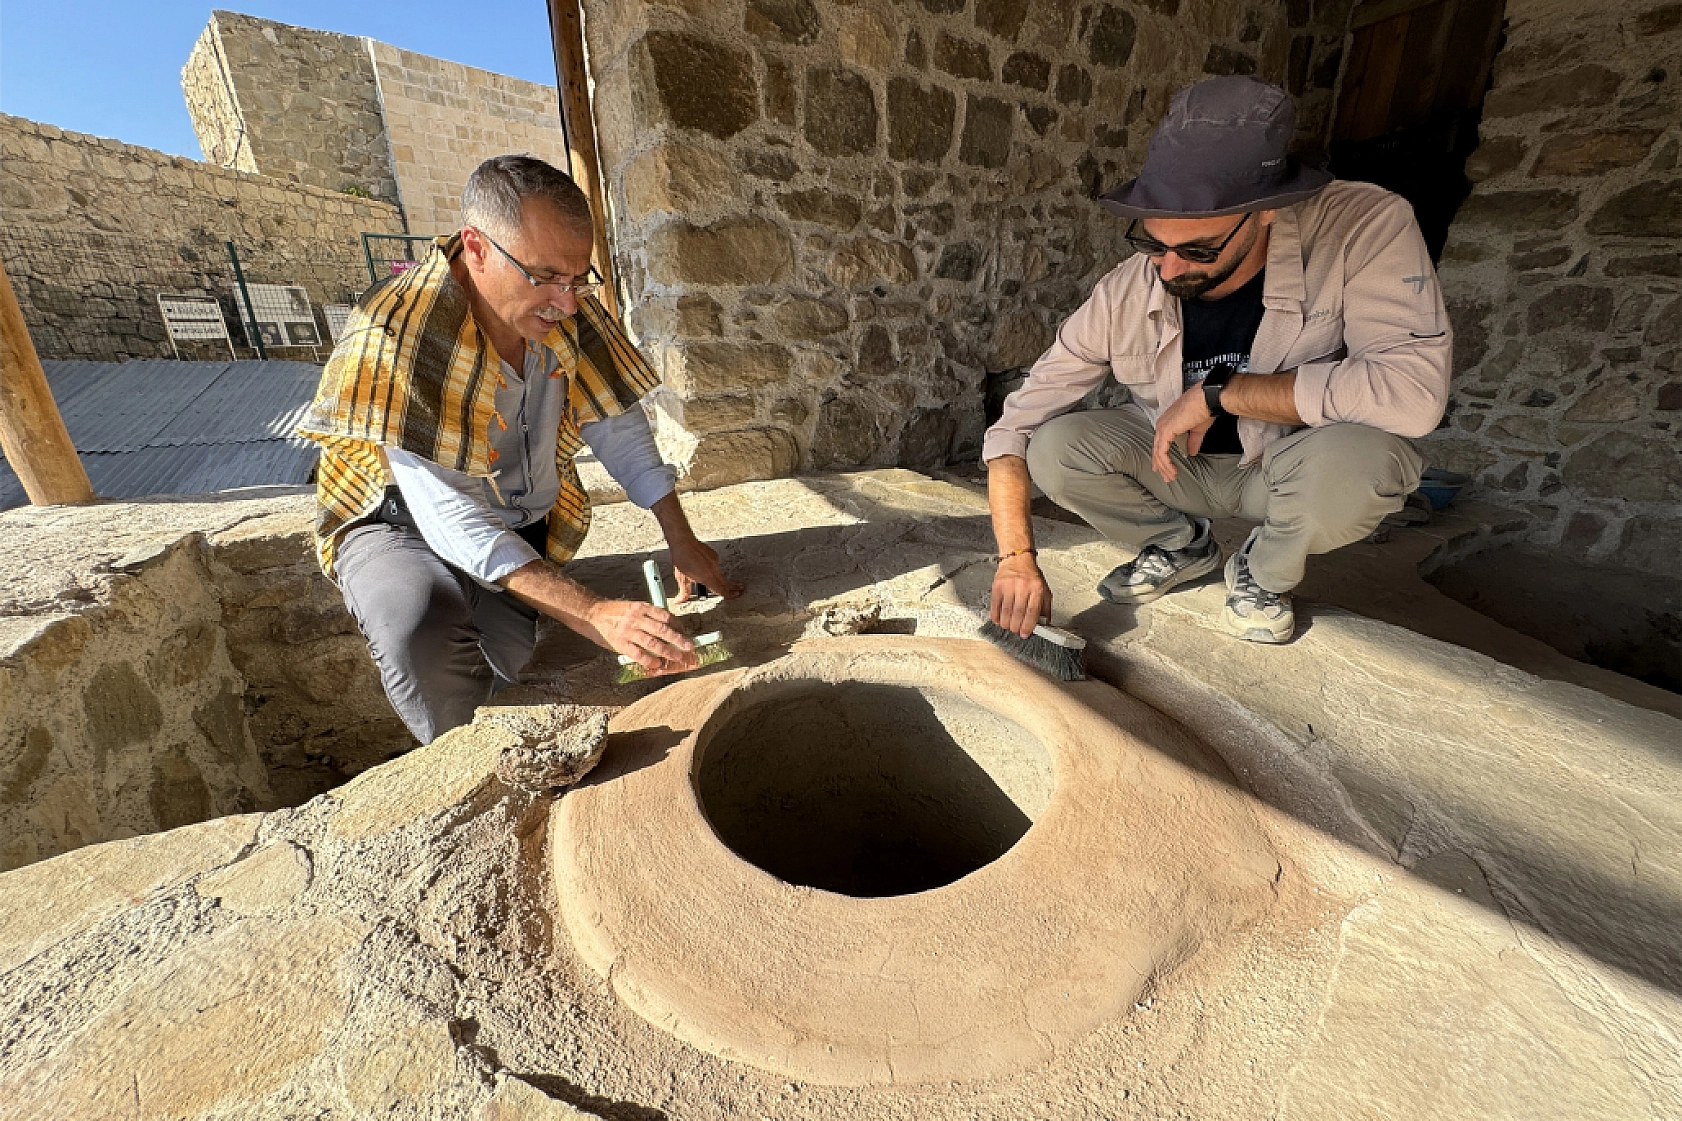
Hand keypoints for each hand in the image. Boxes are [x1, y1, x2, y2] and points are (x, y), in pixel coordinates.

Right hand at [580, 599, 697, 675]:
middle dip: (678, 639)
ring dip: (668, 651)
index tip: (685, 632)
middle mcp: (637, 618)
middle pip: (663, 630)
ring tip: (679, 658)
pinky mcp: (621, 644)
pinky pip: (639, 654)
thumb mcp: (632, 607)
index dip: (677, 625)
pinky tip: (658, 664)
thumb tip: (667, 626)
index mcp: (641, 607)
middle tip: (689, 647)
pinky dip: (650, 660)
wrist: (592, 614)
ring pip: (653, 643)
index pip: (664, 616)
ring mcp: (629, 632)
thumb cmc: (614, 612)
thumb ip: (647, 615)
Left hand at [668, 535, 743, 602]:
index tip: (736, 595)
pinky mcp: (714, 555)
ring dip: (718, 578)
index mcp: (706, 577)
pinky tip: (703, 566)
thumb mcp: (681, 578)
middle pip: (725, 582)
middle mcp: (713, 570)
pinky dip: (711, 568)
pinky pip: (715, 565)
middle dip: (733, 587)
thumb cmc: (682, 558)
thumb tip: (680, 600)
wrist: (683, 541)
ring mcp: (715, 561)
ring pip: (719, 573)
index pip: (721, 589)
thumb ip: (684, 591)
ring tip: (709, 578)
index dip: (729, 594)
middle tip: (738, 590)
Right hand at [990, 553, 1052, 637]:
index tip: (1025, 633)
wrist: (1017, 560)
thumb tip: (1045, 625)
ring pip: (1006, 612)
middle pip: (1018, 613)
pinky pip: (995, 606)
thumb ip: (1045, 608)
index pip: (1032, 611)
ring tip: (1008, 626)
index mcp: (1036, 589)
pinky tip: (999, 619)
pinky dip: (996, 616)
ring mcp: (1009, 586)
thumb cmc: (1031, 576)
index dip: (1028, 625)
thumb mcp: (1044, 589)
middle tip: (1016, 630)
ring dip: (1006, 623)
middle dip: (1016, 627)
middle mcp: (1023, 587)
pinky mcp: (997, 586)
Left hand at [1151, 387, 1216, 483]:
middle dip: (1161, 466)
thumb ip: (1192, 442)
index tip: (1165, 470)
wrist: (1206, 399)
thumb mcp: (1197, 429)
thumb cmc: (1203, 409)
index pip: (1160, 444)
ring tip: (1171, 477)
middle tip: (1167, 478)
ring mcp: (1162, 428)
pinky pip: (1161, 451)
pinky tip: (1171, 470)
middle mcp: (1162, 425)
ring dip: (1164, 467)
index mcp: (1167, 423)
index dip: (1161, 458)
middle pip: (1156, 450)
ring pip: (1158, 453)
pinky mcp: (1166, 432)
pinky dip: (1166, 463)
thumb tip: (1191, 452)